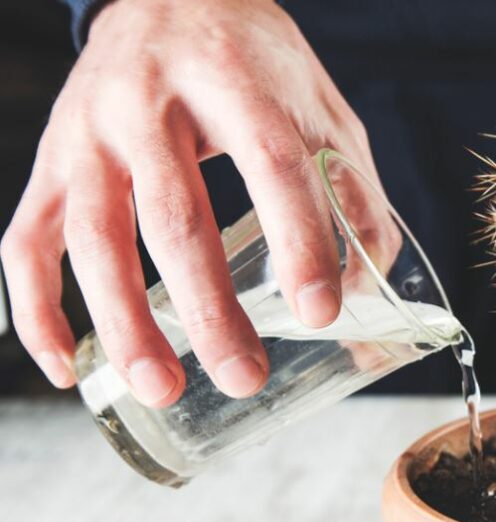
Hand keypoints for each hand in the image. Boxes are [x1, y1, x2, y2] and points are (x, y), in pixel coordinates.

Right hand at [0, 0, 379, 405]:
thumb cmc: (258, 65)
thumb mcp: (325, 111)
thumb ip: (356, 194)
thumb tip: (367, 290)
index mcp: (235, 81)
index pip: (270, 164)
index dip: (298, 241)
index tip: (321, 313)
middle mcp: (149, 102)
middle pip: (175, 214)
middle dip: (208, 308)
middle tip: (243, 376)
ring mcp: (88, 130)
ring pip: (93, 234)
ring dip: (124, 321)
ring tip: (162, 388)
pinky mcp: (50, 157)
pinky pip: (25, 241)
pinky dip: (38, 309)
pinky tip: (65, 368)